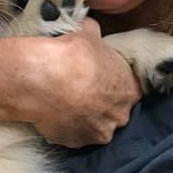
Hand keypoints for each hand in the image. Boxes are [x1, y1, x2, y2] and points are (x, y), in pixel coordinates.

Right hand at [19, 18, 141, 147]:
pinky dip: (65, 127)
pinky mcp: (74, 143)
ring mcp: (97, 133)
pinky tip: (53, 113)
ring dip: (83, 119)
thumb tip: (91, 29)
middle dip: (100, 105)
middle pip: (114, 113)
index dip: (112, 85)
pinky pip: (72, 136)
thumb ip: (95, 36)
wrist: (43, 79)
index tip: (98, 80)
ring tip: (64, 104)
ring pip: (93, 127)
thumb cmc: (71, 54)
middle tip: (80, 92)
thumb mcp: (88, 34)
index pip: (129, 90)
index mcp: (129, 90)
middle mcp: (119, 116)